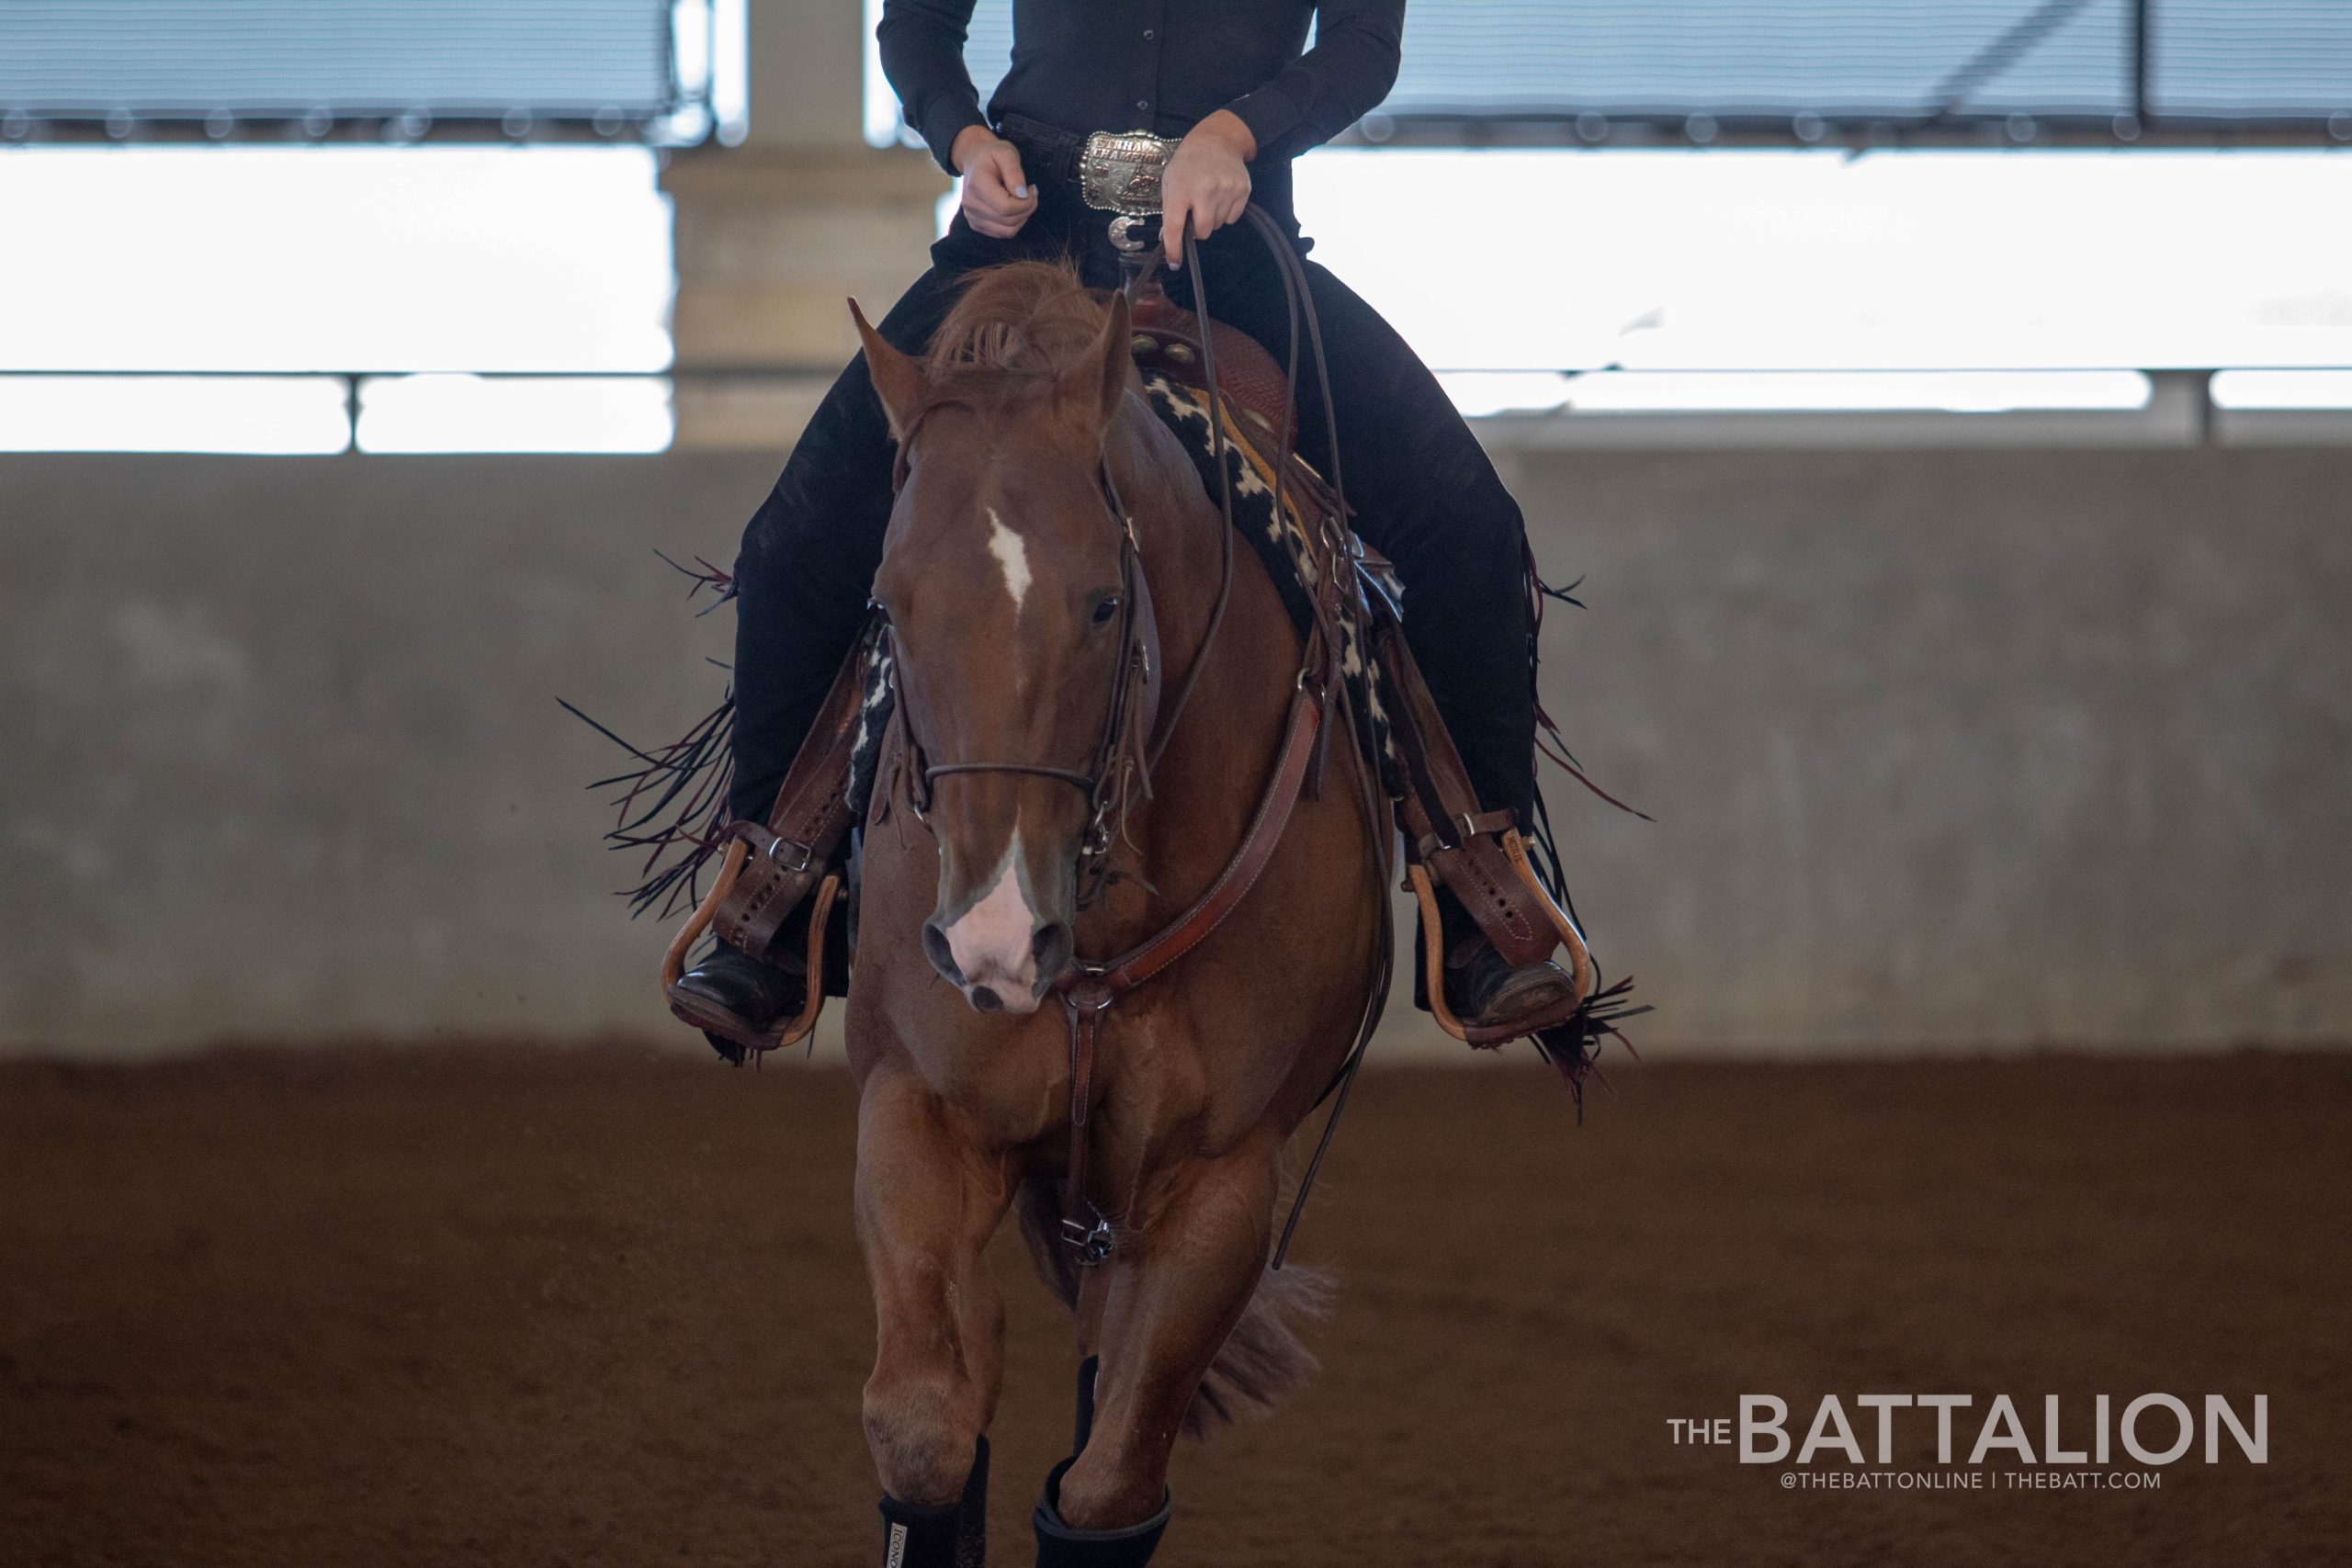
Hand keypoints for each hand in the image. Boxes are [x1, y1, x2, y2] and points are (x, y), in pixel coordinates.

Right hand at [952, 125, 1036, 238]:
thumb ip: (1014, 172)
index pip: (1006, 207)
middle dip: (1027, 209)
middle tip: (1031, 193)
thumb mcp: (1006, 153)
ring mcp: (972, 217)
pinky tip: (1013, 208)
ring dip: (1022, 218)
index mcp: (976, 185)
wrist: (974, 160)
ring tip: (1022, 200)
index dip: (1026, 202)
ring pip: (1007, 231)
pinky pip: (1002, 233)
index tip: (1031, 188)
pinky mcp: (976, 224)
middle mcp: (970, 204)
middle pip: (1009, 221)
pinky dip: (1014, 223)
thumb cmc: (992, 155)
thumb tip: (1022, 195)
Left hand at [1161, 110, 1255, 267]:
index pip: (1175, 227)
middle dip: (1197, 229)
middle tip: (1195, 212)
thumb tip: (1167, 239)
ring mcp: (1226, 190)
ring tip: (1208, 197)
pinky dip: (1225, 213)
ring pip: (1217, 226)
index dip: (1174, 248)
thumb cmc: (1188, 162)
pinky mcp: (1242, 191)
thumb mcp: (1170, 181)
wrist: (1217, 140)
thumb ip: (1169, 211)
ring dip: (1211, 219)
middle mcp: (1204, 191)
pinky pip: (1232, 218)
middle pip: (1202, 232)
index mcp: (1181, 189)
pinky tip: (1220, 195)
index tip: (1174, 262)